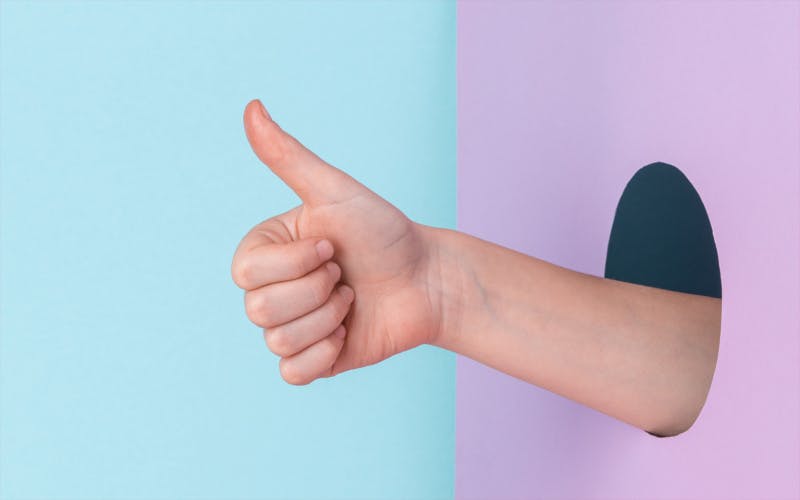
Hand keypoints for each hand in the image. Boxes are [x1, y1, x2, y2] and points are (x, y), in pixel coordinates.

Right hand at [232, 100, 443, 384]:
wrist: (428, 279)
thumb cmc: (384, 232)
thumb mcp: (335, 192)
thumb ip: (288, 156)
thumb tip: (251, 107)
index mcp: (267, 251)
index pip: (247, 273)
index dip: (296, 263)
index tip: (333, 246)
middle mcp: (273, 289)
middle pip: (259, 310)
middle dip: (317, 291)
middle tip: (346, 275)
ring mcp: (292, 326)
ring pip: (279, 340)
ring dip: (329, 318)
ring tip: (353, 299)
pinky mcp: (312, 360)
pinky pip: (293, 373)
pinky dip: (325, 354)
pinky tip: (348, 333)